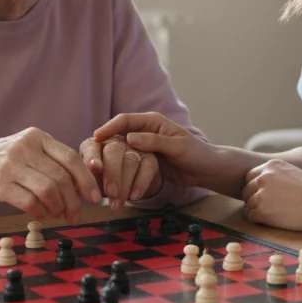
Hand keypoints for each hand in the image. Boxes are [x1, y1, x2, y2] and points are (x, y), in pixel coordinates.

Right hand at [0, 128, 101, 223]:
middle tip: (76, 214)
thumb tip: (83, 184)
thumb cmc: (2, 159)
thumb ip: (51, 160)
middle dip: (74, 201)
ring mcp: (11, 166)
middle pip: (61, 177)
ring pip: (48, 190)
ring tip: (57, 214)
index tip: (95, 197)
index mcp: (37, 137)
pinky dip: (40, 212)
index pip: (70, 158)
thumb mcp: (27, 148)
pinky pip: (29, 202)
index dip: (86, 180)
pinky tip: (41, 214)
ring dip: (58, 208)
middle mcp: (25, 148)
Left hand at [80, 135, 161, 210]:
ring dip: (125, 184)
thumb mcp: (90, 180)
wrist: (122, 185)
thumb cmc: (100, 181)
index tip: (95, 168)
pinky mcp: (149, 157)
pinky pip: (147, 168)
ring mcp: (134, 148)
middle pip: (114, 151)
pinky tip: (134, 196)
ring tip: (118, 202)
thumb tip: (85, 184)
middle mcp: (114, 142)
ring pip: (131, 160)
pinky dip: (140, 184)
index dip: (93, 157)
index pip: (92, 147)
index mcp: (94, 145)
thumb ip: (87, 179)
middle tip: (110, 193)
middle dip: (112, 174)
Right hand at [94, 112, 236, 193]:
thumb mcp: (177, 146)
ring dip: (112, 164)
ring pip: (121, 153)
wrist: (206, 171)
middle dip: (106, 149)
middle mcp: (144, 132)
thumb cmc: (196, 154)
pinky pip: (127, 165)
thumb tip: (130, 138)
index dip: (109, 128)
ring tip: (102, 174)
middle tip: (95, 162)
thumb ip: (154, 141)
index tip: (96, 138)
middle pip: (118, 137)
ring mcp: (143, 147)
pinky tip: (112, 182)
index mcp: (152, 121)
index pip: (124, 120)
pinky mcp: (143, 161)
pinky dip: (120, 173)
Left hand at [240, 159, 301, 231]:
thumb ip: (274, 175)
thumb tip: (257, 184)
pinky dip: (260, 220)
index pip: (250, 177)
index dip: (256, 188)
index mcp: (270, 165)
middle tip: (272, 207)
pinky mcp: (262, 212)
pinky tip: (275, 220)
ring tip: (277, 213)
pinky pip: (251, 217)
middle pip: (246, 190)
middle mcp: (262, 177)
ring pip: (248, 204)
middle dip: (255, 199)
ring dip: (258, 210)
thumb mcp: (291, 173)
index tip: (267, 196)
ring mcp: (261, 194)